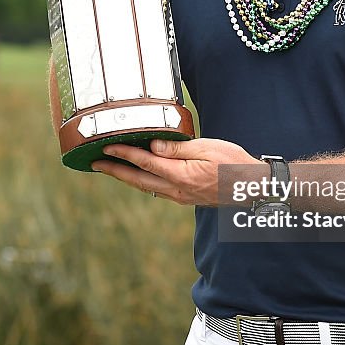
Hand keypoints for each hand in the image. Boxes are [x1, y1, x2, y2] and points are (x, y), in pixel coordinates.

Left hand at [90, 137, 264, 205]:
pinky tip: (138, 175)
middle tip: (94, 164)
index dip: (123, 154)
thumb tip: (152, 148)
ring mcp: (180, 196)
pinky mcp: (185, 197)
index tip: (105, 147)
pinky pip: (157, 190)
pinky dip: (142, 181)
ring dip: (126, 177)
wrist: (251, 187)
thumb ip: (178, 149)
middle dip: (114, 171)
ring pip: (145, 187)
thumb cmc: (234, 163)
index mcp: (181, 175)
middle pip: (138, 180)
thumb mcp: (208, 148)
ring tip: (109, 168)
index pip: (145, 162)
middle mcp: (176, 190)